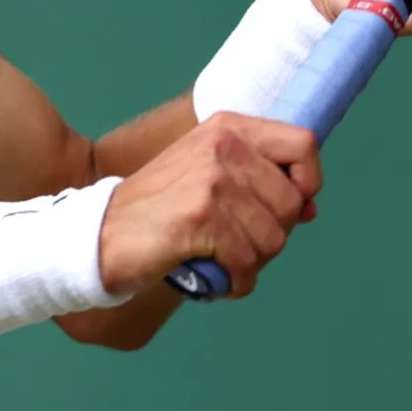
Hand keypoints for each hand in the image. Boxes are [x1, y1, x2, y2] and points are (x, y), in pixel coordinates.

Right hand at [97, 113, 320, 298]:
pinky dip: (237, 282)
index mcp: (227, 127)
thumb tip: (311, 207)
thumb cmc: (159, 211)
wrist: (100, 235)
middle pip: (292, 202)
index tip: (289, 207)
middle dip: (273, 236)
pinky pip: (247, 263)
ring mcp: (211, 179)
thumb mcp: (207, 175)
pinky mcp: (201, 216)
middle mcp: (223, 145)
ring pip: (273, 239)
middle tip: (239, 245)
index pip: (304, 143)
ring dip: (252, 263)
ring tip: (222, 261)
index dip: (308, 182)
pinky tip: (217, 280)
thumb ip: (259, 181)